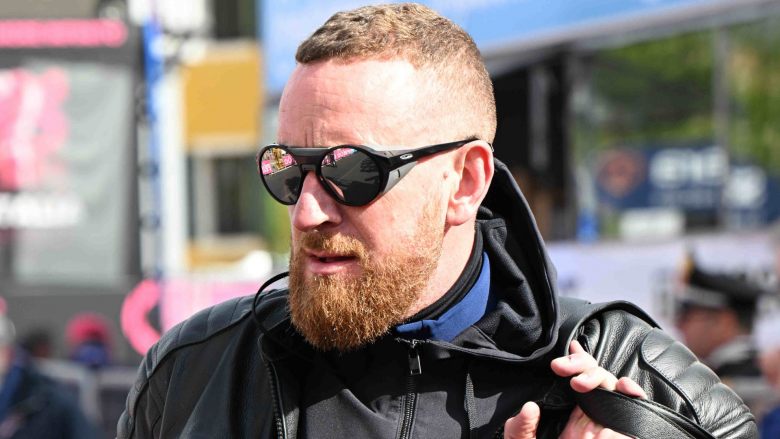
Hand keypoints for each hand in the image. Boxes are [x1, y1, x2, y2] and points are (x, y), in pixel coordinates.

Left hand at [504, 340, 646, 437]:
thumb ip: (521, 430)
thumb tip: (529, 407)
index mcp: (570, 413)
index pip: (576, 378)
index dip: (575, 360)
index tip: (564, 351)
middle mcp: (591, 414)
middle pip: (595, 376)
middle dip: (582, 365)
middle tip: (563, 370)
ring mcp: (608, 422)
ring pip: (613, 386)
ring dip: (600, 377)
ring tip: (580, 383)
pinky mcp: (624, 432)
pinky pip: (635, 410)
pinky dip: (633, 394)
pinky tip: (625, 388)